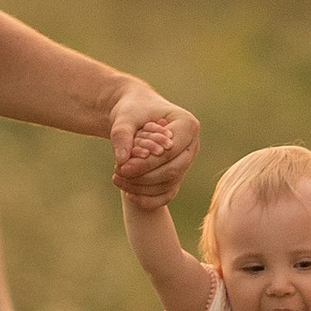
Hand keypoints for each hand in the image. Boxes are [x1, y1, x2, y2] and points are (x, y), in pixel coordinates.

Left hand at [110, 82, 197, 203]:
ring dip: (142, 188)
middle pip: (173, 170)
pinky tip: (128, 195)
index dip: (145, 164)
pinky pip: (167, 194)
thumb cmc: (133, 111)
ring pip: (169, 184)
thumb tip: (122, 160)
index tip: (121, 168)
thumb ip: (122, 135)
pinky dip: (149, 199)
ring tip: (117, 179)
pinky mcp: (178, 174)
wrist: (136, 112)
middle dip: (144, 177)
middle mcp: (192, 145)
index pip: (169, 152)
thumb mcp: (125, 118)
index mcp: (188, 125)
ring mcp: (187, 161)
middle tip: (118, 174)